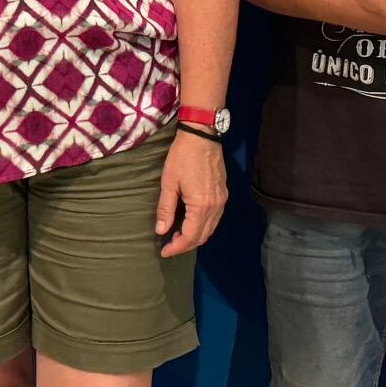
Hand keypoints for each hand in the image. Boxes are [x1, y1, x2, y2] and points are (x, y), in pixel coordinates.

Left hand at [155, 130, 228, 257]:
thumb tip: (161, 230)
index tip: (164, 251)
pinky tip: (191, 222)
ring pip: (211, 228)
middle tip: (169, 245)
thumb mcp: (169, 182)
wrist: (202, 135)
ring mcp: (222, 200)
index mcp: (201, 205)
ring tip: (177, 235)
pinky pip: (215, 218)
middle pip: (203, 236)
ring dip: (195, 236)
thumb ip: (166, 208)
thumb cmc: (182, 156)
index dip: (176, 247)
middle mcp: (216, 206)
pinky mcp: (224, 193)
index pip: (190, 236)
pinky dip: (203, 226)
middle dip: (186, 244)